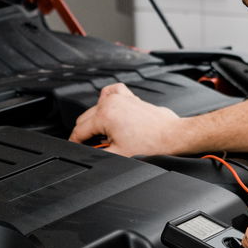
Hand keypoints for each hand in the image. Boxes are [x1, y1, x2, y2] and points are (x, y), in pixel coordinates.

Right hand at [68, 83, 184, 155]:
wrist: (172, 136)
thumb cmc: (151, 144)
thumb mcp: (118, 154)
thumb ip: (96, 153)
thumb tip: (86, 152)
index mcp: (104, 115)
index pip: (79, 130)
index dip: (75, 143)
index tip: (76, 148)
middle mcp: (110, 102)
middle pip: (84, 119)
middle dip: (86, 134)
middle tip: (94, 147)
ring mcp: (121, 97)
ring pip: (95, 108)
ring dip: (95, 121)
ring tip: (105, 135)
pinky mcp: (130, 97)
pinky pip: (111, 92)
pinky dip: (106, 101)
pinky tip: (109, 111)